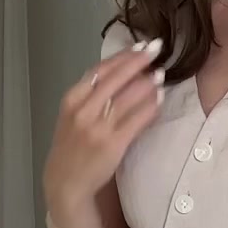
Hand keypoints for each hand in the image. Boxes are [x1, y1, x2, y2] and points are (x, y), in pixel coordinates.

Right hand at [43, 40, 162, 224]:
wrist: (66, 181)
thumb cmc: (72, 146)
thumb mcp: (73, 115)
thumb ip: (92, 94)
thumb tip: (123, 71)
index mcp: (72, 99)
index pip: (99, 69)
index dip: (122, 56)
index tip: (139, 46)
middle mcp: (84, 110)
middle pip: (115, 78)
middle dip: (138, 61)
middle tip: (156, 48)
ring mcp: (98, 127)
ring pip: (128, 97)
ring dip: (147, 82)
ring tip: (161, 74)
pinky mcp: (113, 144)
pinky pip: (137, 119)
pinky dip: (151, 106)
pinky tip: (160, 98)